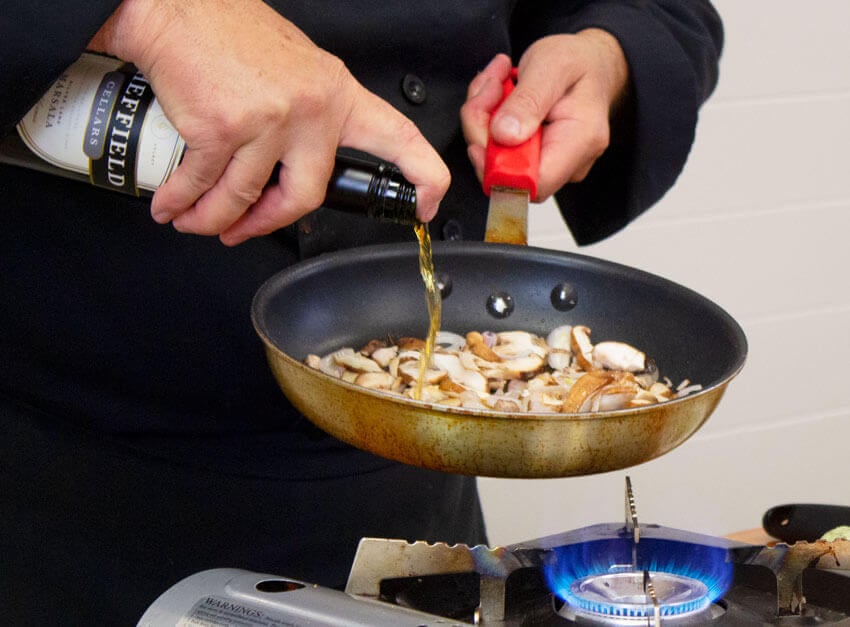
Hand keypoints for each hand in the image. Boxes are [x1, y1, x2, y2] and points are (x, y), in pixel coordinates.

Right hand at [88, 0, 448, 244]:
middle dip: (266, 223)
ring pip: (246, 198)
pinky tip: (170, 207)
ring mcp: (268, 121)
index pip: (398, 138)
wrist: (175, 8)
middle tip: (243, 229)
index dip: (421, 176)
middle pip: (305, 196)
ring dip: (214, 219)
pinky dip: (181, 203)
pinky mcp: (222, 128)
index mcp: (336, 95)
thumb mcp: (297, 69)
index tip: (426, 204)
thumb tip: (297, 162)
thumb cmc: (230, 34)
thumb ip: (311, 114)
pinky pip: (203, 185)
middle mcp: (311, 110)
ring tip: (195, 220)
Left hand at [460, 30, 628, 201]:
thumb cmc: (578, 62)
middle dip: (483, 128)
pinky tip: (498, 92)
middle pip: (506, 170)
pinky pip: (497, 149)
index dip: (497, 170)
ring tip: (497, 80)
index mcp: (580, 141)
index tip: (479, 138)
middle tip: (490, 86)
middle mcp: (567, 162)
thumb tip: (504, 137)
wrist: (589, 63)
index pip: (534, 184)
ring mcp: (548, 163)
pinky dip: (487, 119)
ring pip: (495, 158)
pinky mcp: (531, 157)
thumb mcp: (552, 66)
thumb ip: (528, 101)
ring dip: (483, 117)